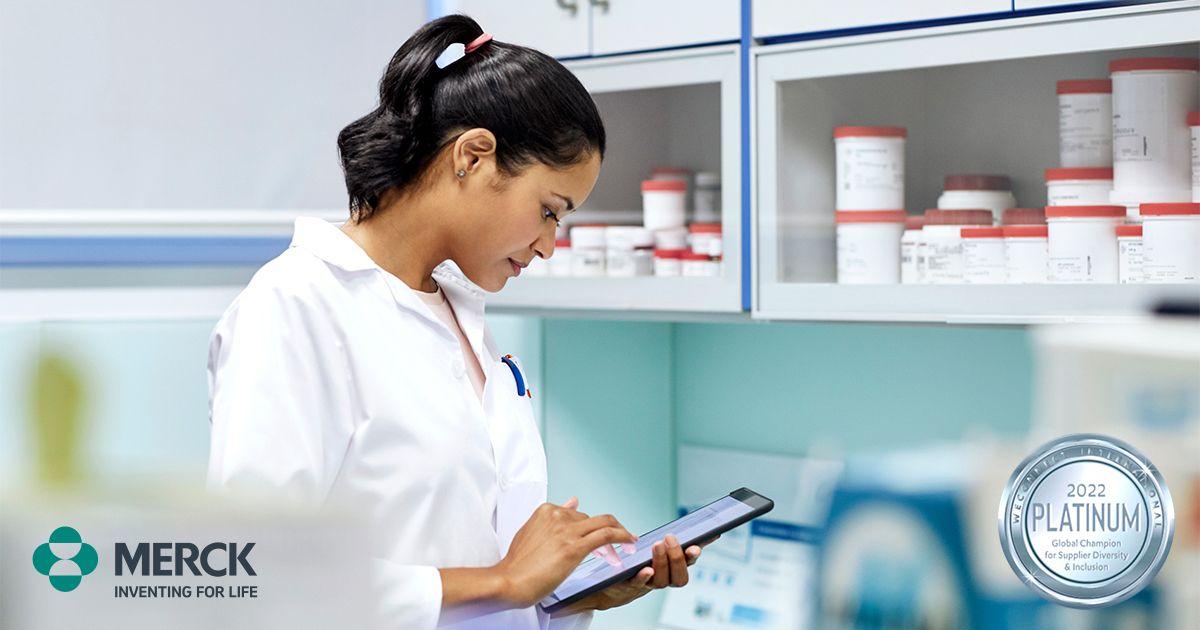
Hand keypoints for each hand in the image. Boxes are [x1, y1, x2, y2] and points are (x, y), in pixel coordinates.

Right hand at [493, 497, 637, 608]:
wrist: (509, 581)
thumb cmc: (518, 564)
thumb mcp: (533, 532)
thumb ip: (552, 518)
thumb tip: (573, 501)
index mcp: (547, 511)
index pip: (578, 514)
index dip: (590, 528)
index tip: (597, 540)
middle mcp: (558, 515)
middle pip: (592, 520)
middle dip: (606, 533)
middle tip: (614, 549)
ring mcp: (566, 530)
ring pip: (604, 524)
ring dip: (619, 534)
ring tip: (627, 544)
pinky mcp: (574, 547)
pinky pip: (606, 535)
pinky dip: (622, 536)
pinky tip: (629, 542)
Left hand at [550, 533, 720, 616]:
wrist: (605, 585)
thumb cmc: (633, 565)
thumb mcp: (654, 550)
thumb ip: (674, 539)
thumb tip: (695, 524)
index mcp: (669, 569)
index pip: (689, 562)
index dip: (696, 553)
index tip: (703, 541)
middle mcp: (661, 579)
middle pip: (679, 576)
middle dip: (677, 557)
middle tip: (670, 540)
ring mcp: (645, 586)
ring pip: (661, 580)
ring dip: (662, 563)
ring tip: (657, 546)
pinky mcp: (627, 588)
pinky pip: (637, 584)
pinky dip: (643, 577)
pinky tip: (644, 569)